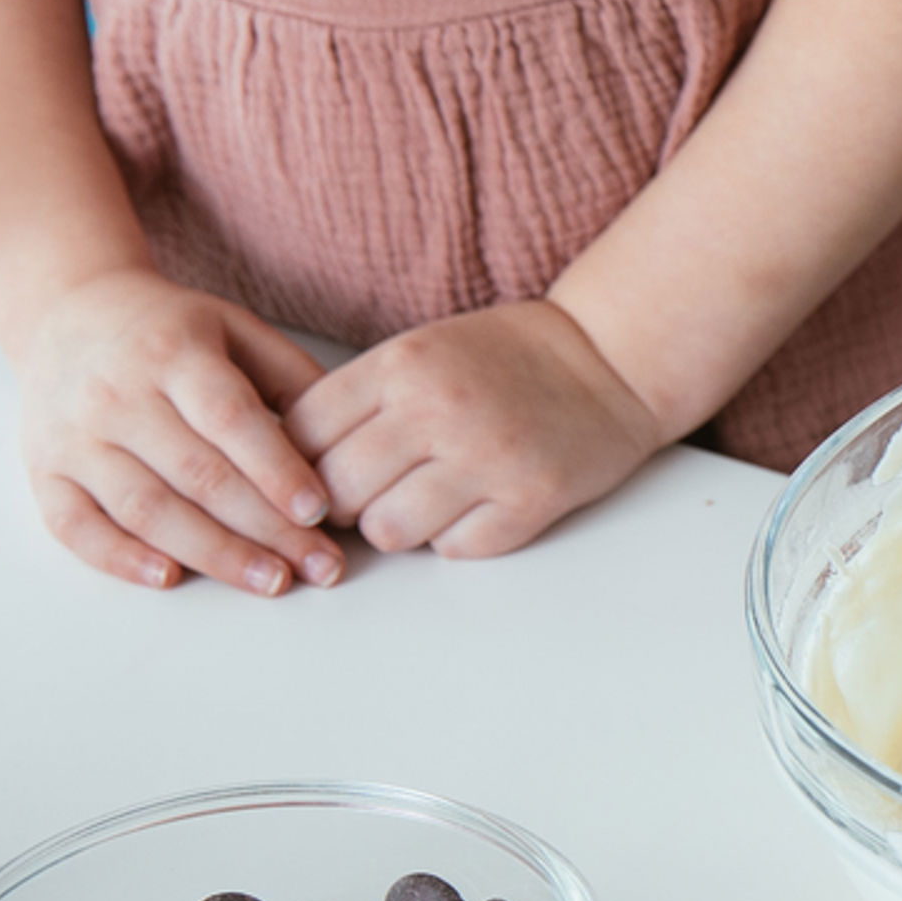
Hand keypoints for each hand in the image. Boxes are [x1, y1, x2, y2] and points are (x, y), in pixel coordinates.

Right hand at [13, 268, 344, 596]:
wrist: (69, 311)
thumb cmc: (171, 332)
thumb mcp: (235, 328)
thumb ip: (292, 378)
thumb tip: (347, 442)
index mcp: (173, 352)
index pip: (228, 418)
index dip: (275, 469)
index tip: (320, 512)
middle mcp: (117, 394)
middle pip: (196, 474)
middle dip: (264, 528)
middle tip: (318, 565)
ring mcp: (74, 436)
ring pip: (144, 508)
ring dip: (210, 554)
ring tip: (270, 581)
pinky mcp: (43, 470)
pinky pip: (75, 525)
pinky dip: (120, 558)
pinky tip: (170, 579)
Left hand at [287, 297, 674, 560]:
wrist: (613, 361)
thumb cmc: (508, 359)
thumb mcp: (421, 350)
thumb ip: (359, 400)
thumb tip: (288, 464)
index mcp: (401, 365)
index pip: (301, 435)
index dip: (297, 464)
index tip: (317, 471)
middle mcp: (437, 409)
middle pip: (335, 493)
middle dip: (342, 505)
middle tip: (368, 495)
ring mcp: (486, 458)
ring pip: (388, 531)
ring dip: (398, 526)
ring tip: (424, 501)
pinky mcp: (529, 501)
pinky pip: (454, 550)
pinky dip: (457, 538)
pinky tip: (475, 505)